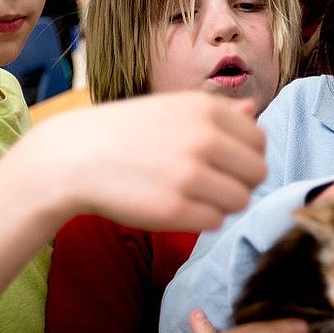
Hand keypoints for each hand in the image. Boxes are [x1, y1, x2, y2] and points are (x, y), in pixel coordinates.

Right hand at [26, 92, 266, 232]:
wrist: (75, 157)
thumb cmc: (126, 133)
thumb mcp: (172, 109)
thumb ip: (217, 113)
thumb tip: (252, 111)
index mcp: (206, 110)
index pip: (259, 141)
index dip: (245, 156)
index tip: (223, 162)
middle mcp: (203, 139)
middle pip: (257, 173)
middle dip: (239, 182)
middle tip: (210, 184)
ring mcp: (189, 175)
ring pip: (240, 201)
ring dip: (221, 203)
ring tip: (192, 196)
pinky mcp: (175, 210)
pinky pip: (215, 223)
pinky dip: (201, 220)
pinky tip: (177, 207)